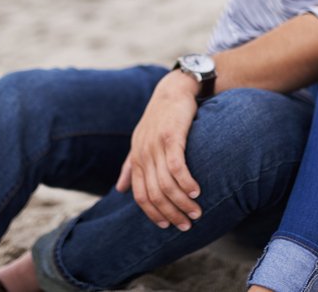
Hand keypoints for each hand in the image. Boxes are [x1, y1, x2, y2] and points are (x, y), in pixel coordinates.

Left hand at [115, 71, 202, 229]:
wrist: (173, 90)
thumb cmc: (159, 118)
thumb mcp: (140, 141)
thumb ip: (131, 166)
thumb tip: (120, 189)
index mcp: (137, 158)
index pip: (140, 196)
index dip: (153, 214)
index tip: (168, 226)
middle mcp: (143, 154)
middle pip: (154, 194)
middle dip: (171, 213)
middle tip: (187, 224)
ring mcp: (156, 145)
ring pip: (166, 184)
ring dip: (182, 202)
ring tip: (196, 211)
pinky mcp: (171, 136)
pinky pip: (177, 166)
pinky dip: (186, 182)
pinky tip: (197, 191)